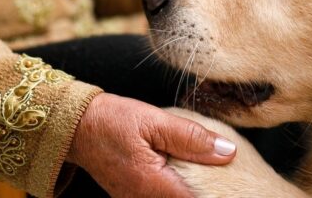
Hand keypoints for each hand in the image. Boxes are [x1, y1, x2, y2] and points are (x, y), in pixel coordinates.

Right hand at [67, 93, 236, 197]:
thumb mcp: (155, 121)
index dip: (218, 195)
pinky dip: (177, 190)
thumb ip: (192, 138)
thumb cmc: (113, 120)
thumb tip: (228, 152)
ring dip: (191, 191)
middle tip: (225, 177)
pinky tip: (186, 174)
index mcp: (153, 185)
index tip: (236, 185)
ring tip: (209, 176)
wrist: (76, 126)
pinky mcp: (133, 197)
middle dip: (207, 192)